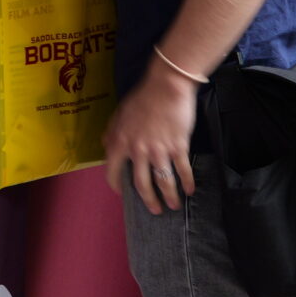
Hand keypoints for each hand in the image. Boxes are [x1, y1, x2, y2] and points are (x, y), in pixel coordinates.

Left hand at [103, 68, 198, 213]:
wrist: (166, 86)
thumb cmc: (142, 97)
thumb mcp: (119, 114)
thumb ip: (111, 132)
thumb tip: (105, 145)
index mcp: (120, 142)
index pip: (113, 172)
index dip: (117, 186)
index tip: (122, 194)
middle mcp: (137, 150)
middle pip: (141, 185)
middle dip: (148, 201)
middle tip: (154, 210)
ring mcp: (158, 150)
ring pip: (163, 182)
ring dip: (169, 197)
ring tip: (174, 206)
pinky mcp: (177, 146)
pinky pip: (182, 170)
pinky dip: (187, 182)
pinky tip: (190, 190)